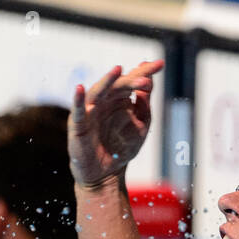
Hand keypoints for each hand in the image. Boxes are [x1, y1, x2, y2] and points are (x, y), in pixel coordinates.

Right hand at [69, 60, 162, 188]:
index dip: (144, 72)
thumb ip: (144, 105)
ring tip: (118, 70)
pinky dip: (77, 99)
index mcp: (119, 100)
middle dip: (132, 79)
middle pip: (118, 85)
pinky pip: (78, 111)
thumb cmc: (122, 148)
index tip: (160, 64)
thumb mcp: (140, 125)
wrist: (107, 174)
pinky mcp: (78, 125)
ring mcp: (90, 112)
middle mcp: (104, 102)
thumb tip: (148, 81)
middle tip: (147, 77)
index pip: (132, 82)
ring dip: (107, 81)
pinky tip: (80, 88)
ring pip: (98, 92)